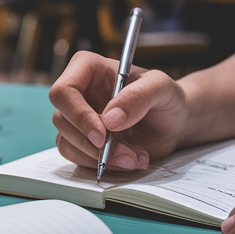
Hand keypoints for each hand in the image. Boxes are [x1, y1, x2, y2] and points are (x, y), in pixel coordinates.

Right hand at [48, 51, 189, 171]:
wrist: (173, 123)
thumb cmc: (166, 98)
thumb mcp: (162, 89)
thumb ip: (139, 97)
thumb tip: (110, 119)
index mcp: (88, 68)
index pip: (63, 91)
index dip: (78, 115)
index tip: (102, 136)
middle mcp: (78, 92)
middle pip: (61, 120)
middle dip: (93, 144)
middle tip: (127, 154)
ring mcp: (77, 118)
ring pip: (67, 142)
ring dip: (100, 158)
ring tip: (135, 157)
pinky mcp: (82, 140)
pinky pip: (77, 158)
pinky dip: (103, 165)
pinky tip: (129, 160)